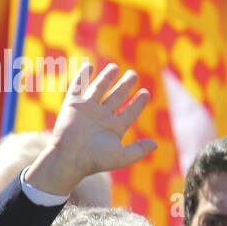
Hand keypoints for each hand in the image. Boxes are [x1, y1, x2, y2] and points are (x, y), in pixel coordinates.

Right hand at [24, 61, 154, 195]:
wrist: (71, 157)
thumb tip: (156, 144)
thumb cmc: (96, 159)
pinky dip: (83, 76)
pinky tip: (88, 66)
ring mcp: (88, 109)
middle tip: (133, 74)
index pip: (130, 111)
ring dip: (107, 77)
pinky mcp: (73, 105)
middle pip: (116, 97)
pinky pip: (78, 87)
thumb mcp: (122, 156)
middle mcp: (102, 117)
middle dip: (125, 85)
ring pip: (99, 89)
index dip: (138, 102)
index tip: (146, 93)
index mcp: (114, 128)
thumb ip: (139, 149)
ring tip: (115, 66)